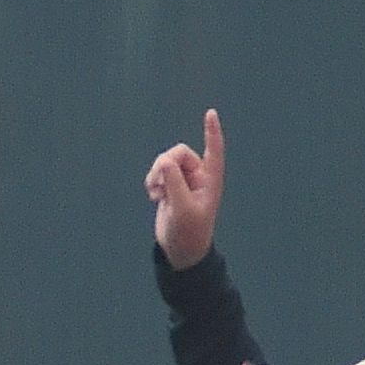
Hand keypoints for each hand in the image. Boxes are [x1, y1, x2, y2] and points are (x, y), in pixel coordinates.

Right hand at [145, 108, 224, 269]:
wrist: (179, 250)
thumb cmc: (188, 232)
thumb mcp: (182, 208)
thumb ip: (174, 182)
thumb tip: (164, 161)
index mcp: (210, 179)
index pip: (213, 150)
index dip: (212, 132)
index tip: (210, 114)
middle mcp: (197, 176)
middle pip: (178, 153)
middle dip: (165, 165)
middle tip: (159, 185)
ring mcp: (182, 181)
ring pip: (165, 162)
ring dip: (156, 175)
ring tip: (156, 193)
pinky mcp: (169, 187)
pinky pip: (157, 173)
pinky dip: (152, 182)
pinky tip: (154, 197)